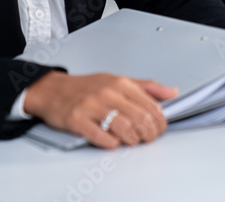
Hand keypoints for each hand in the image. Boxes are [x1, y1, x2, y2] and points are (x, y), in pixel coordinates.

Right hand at [24, 71, 177, 148]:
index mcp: (121, 83)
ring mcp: (91, 106)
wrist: (52, 90)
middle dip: (149, 133)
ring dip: (133, 140)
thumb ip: (146, 87)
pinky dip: (112, 144)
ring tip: (132, 141)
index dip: (160, 121)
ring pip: (124, 128)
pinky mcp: (77, 120)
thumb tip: (172, 92)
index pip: (151, 104)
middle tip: (148, 138)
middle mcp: (107, 93)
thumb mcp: (118, 80)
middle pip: (140, 118)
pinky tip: (114, 142)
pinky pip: (101, 137)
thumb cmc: (87, 87)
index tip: (160, 127)